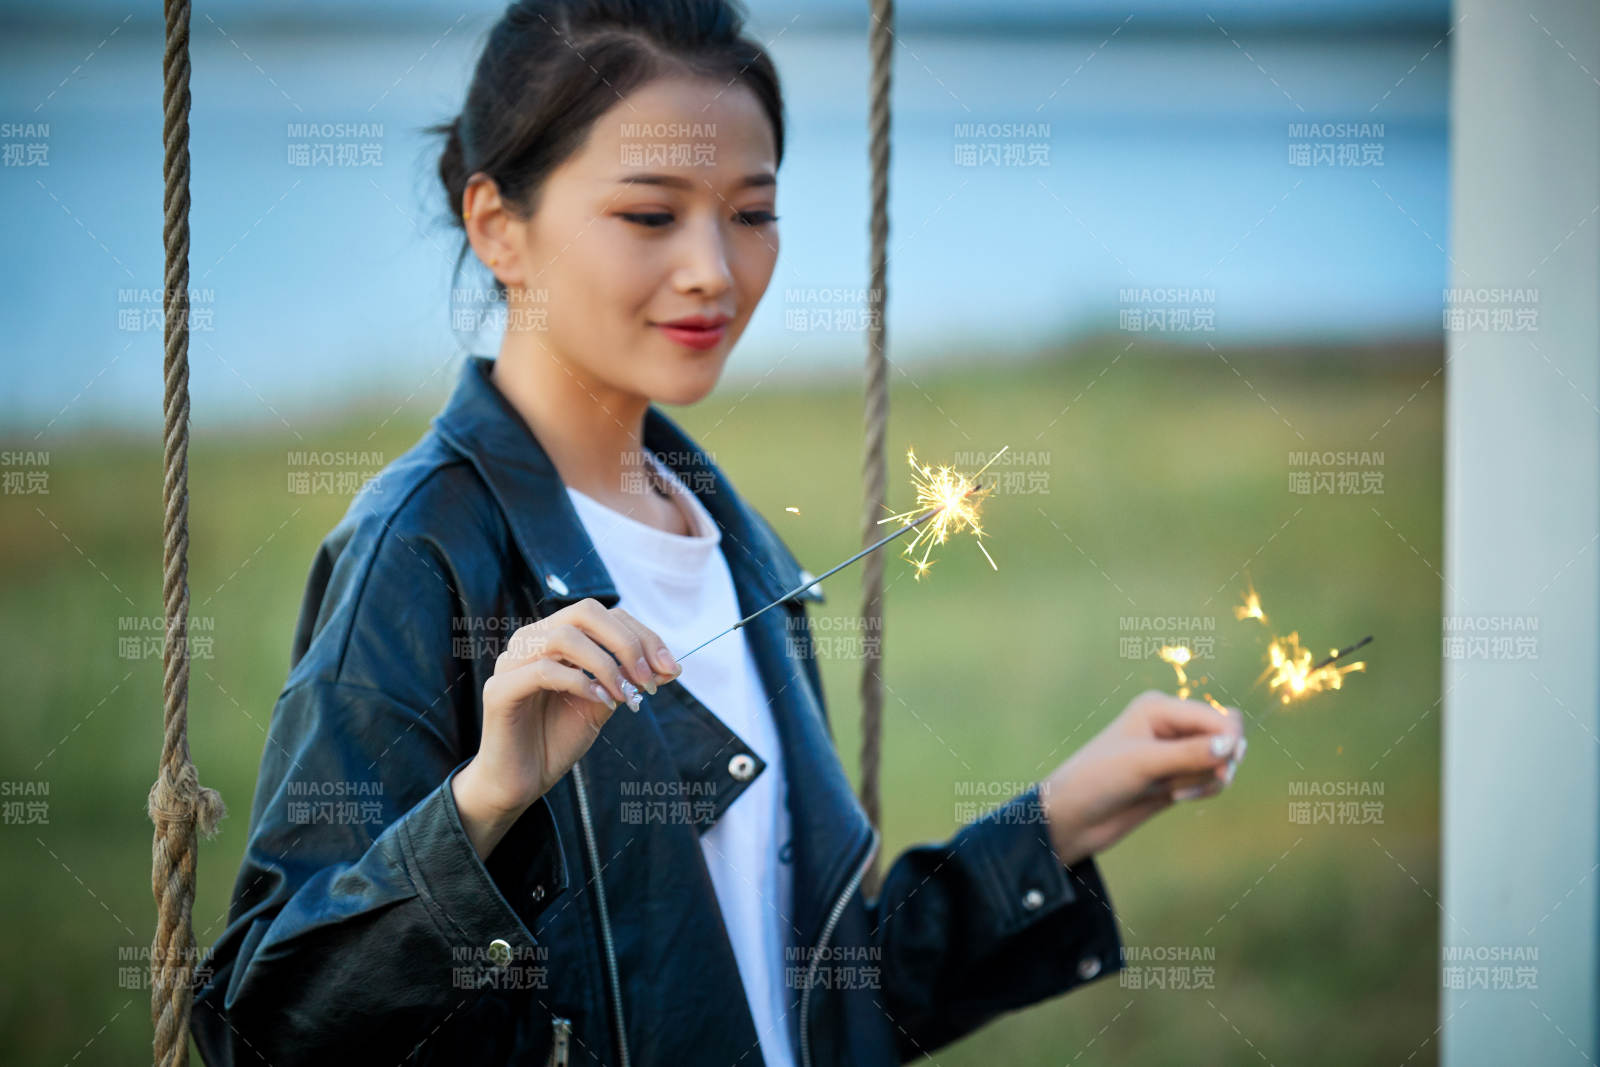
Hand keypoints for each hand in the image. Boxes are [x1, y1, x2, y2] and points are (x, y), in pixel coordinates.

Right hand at [453, 599, 679, 856]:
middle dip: (628, 642)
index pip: (604, 615)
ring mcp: (511, 662)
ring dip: (607, 664)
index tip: (671, 669)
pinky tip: (602, 702)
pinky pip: (543, 671)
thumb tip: (672, 667)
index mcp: (553, 636)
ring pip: (564, 637)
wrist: (520, 782)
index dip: (642, 635)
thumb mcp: (603, 703)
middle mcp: (530, 640)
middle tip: (650, 679)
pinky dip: (581, 683)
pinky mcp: (500, 690)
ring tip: (627, 695)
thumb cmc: (556, 739)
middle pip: (584, 612)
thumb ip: (628, 679)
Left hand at [1039, 690, 1246, 866]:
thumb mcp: (1143, 764)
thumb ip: (1189, 754)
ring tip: (1177, 793)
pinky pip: (1211, 778)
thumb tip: (1233, 744)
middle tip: (1213, 780)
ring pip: (1221, 759)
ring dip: (1209, 778)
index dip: (1229, 739)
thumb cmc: (1098, 780)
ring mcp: (1175, 752)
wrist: (1074, 817)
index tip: (1225, 768)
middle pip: (1225, 734)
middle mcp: (1170, 725)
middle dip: (1223, 759)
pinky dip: (1205, 789)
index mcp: (1159, 707)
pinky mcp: (1177, 777)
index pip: (1216, 716)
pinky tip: (1177, 798)